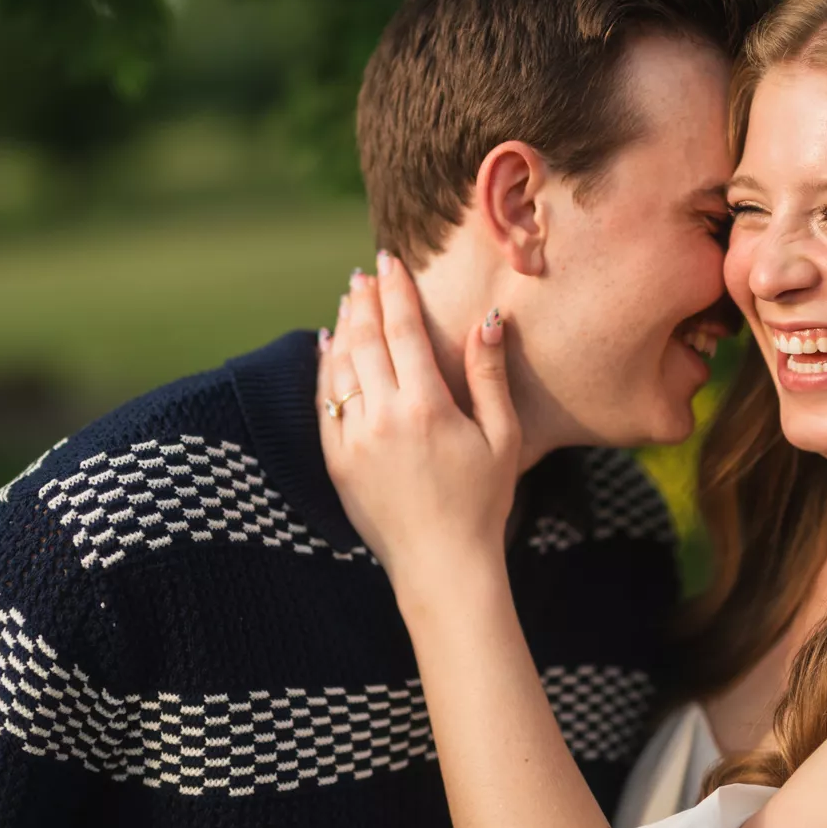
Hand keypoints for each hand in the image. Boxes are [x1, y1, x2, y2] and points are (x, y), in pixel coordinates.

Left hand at [318, 253, 520, 600]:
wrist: (443, 566)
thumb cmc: (483, 503)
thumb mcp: (503, 437)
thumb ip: (490, 376)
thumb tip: (488, 320)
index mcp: (427, 406)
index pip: (403, 330)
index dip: (396, 290)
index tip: (390, 261)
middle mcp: (383, 417)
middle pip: (365, 340)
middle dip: (364, 300)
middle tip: (365, 273)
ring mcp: (354, 440)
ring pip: (340, 367)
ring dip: (344, 328)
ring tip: (349, 301)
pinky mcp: (337, 462)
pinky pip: (324, 403)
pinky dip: (325, 369)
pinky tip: (328, 348)